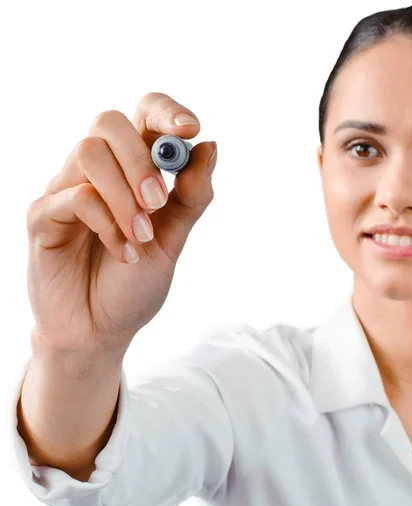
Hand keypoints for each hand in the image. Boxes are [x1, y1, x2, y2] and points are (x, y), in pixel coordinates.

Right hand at [26, 92, 216, 358]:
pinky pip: (72, 198)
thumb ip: (192, 197)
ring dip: (124, 196)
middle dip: (141, 159)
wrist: (100, 330)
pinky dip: (107, 224)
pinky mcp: (43, 217)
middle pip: (109, 122)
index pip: (143, 115)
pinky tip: (124, 253)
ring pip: (88, 153)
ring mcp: (65, 190)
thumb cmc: (134, 282)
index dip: (166, 111)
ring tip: (142, 237)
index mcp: (131, 170)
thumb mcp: (174, 239)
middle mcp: (96, 172)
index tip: (190, 129)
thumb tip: (210, 146)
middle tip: (158, 202)